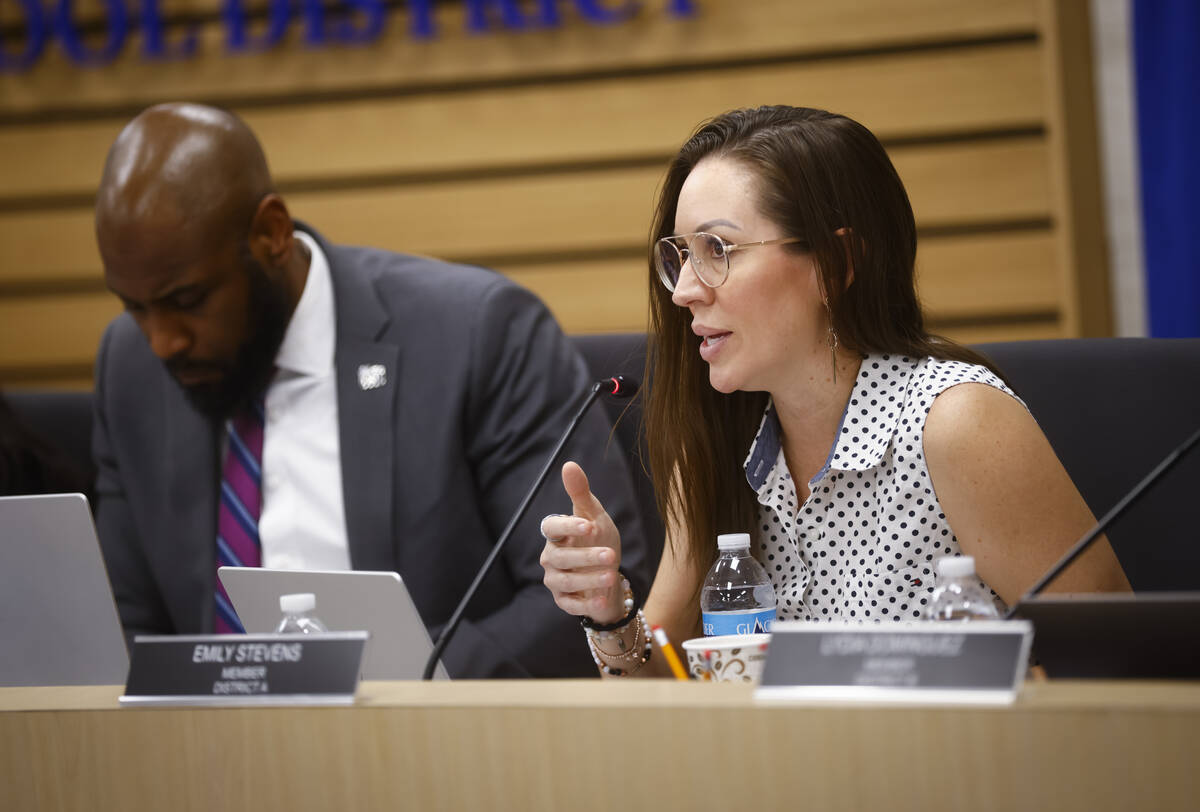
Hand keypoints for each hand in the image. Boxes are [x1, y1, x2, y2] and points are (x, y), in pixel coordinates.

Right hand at [539, 461, 625, 623]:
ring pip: (566, 580)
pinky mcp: (563, 601)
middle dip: (586, 556)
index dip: (568, 526)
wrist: (610, 575)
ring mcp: (556, 580)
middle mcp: (551, 556)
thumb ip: (581, 493)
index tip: (589, 525)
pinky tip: (603, 601)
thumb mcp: (596, 516)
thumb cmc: (599, 540)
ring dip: (588, 579)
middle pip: (560, 556)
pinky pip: (570, 604)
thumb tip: (569, 464)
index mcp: (557, 533)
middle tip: (611, 555)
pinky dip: (587, 603)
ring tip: (611, 576)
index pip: (551, 527)